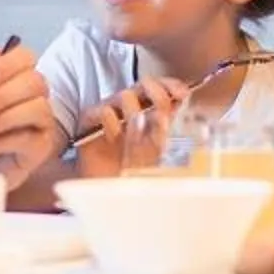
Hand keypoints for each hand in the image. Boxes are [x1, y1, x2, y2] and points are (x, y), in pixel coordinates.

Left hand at [0, 41, 61, 186]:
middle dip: (2, 95)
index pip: (25, 56)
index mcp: (13, 77)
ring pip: (37, 108)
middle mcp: (33, 95)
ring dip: (1, 118)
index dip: (7, 64)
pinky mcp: (40, 148)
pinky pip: (28, 137)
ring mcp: (41, 121)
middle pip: (35, 81)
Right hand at [71, 76, 192, 177]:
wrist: (104, 189)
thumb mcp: (155, 153)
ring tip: (136, 131)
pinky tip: (114, 137)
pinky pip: (104, 110)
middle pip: (146, 84)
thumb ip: (164, 131)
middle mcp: (131, 109)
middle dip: (158, 93)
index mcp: (150, 113)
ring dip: (135, 112)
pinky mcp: (90, 119)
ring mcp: (111, 112)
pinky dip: (112, 121)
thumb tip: (176, 109)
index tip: (182, 94)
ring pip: (126, 95)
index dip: (172, 86)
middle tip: (161, 110)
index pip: (163, 88)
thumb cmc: (131, 173)